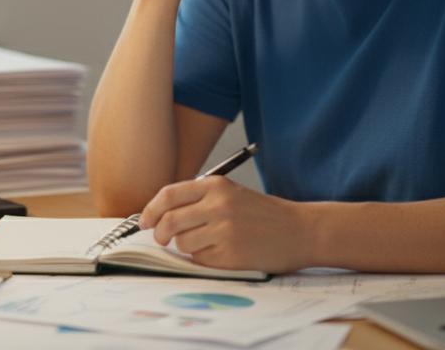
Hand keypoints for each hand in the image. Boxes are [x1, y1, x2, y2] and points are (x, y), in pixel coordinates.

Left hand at [138, 175, 311, 272]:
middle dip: (160, 234)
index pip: (168, 195)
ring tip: (207, 244)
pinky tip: (222, 253)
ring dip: (187, 247)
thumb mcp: (232, 194)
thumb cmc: (264, 214)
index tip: (144, 222)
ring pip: (182, 243)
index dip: (150, 211)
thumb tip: (160, 216)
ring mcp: (224, 230)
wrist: (300, 230)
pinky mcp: (230, 254)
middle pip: (168, 222)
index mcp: (216, 186)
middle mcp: (218, 205)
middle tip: (163, 240)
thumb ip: (199, 200)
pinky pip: (199, 260)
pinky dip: (203, 259)